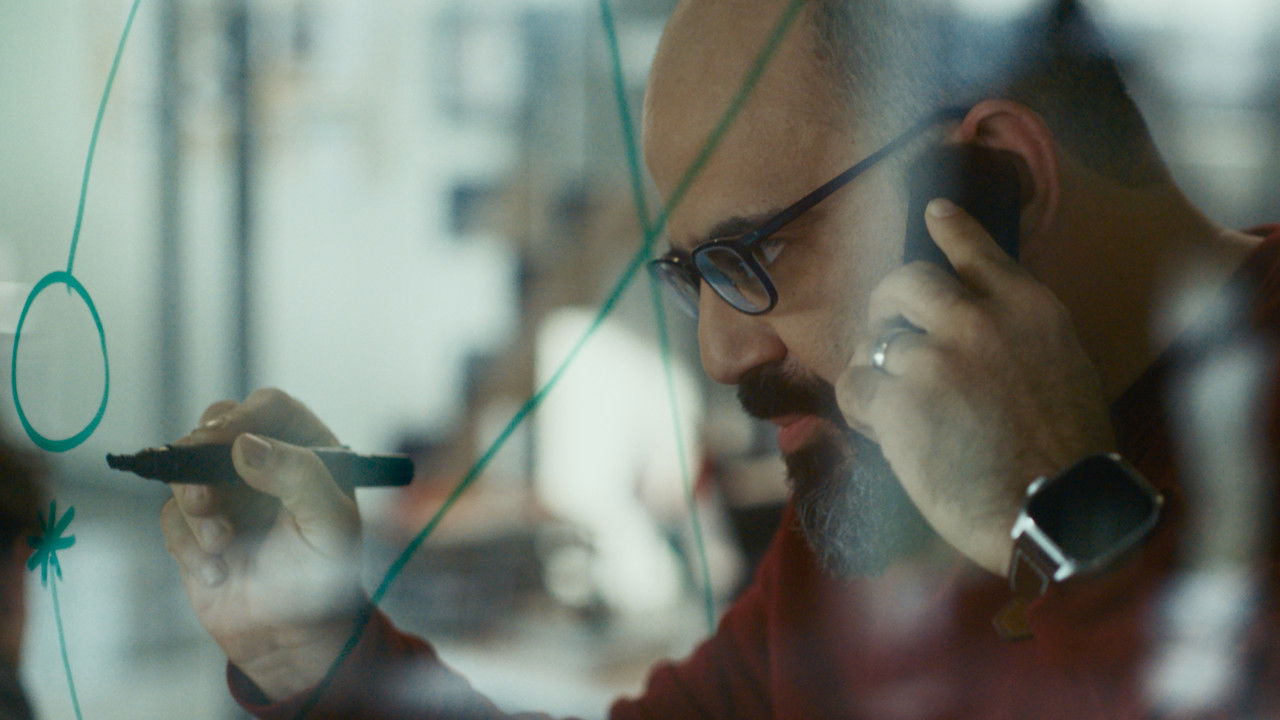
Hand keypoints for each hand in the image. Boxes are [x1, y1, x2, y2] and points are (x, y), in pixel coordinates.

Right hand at [160, 388, 363, 699]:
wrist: (292, 639)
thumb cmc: (324, 578)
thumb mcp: (328, 524)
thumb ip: (298, 476)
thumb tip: (246, 444)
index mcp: (308, 451)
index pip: (271, 408)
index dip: (244, 415)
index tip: (223, 440)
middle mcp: (264, 463)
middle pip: (217, 426)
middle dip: (202, 457)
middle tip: (206, 496)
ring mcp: (227, 491)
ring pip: (185, 469)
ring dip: (197, 507)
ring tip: (221, 544)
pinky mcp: (195, 525)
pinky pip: (172, 516)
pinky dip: (189, 544)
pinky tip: (218, 573)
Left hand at [836, 199, 1115, 575]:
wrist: (1056, 513)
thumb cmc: (1067, 456)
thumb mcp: (1064, 368)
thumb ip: (1018, 335)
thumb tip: (975, 321)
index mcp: (1029, 309)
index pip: (977, 250)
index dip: (949, 229)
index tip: (932, 210)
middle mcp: (979, 320)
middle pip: (905, 281)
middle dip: (886, 304)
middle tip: (886, 331)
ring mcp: (936, 358)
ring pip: (875, 342)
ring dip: (877, 372)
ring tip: (895, 406)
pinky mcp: (900, 401)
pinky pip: (856, 387)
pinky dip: (862, 409)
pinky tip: (882, 431)